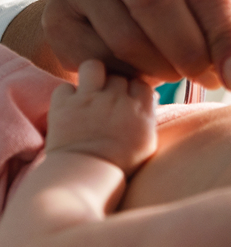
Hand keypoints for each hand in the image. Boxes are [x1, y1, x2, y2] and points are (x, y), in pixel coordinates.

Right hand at [39, 0, 230, 91]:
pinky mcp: (55, 13)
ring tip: (177, 72)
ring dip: (160, 66)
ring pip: (123, 32)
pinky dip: (125, 74)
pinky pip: (93, 57)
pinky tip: (139, 71)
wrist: (104, 8)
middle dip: (192, 49)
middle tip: (212, 79)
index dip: (227, 30)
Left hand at [46, 60, 156, 175]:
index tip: (128, 101)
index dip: (133, 90)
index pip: (141, 82)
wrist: (84, 180)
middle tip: (106, 102)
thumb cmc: (119, 168)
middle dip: (113, 86)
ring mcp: (89, 99)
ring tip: (88, 91)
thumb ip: (149, 117)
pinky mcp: (64, 105)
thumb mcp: (147, 144)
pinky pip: (65, 87)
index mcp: (140, 109)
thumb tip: (150, 98)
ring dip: (91, 77)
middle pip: (118, 76)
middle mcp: (116, 99)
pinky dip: (65, 96)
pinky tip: (68, 108)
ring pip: (93, 66)